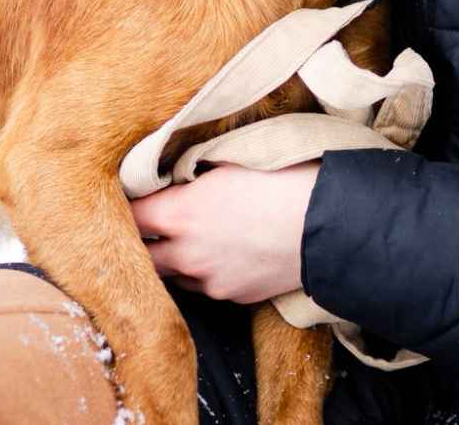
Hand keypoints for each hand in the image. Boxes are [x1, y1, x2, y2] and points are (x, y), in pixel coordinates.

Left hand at [129, 163, 319, 303]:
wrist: (331, 226)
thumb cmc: (284, 181)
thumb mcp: (229, 161)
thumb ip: (192, 173)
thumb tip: (177, 172)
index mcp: (179, 213)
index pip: (130, 215)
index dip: (128, 204)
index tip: (133, 196)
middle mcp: (186, 254)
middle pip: (142, 255)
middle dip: (145, 240)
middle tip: (153, 222)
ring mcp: (210, 281)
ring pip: (174, 274)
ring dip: (176, 258)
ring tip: (196, 237)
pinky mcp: (234, 297)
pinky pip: (208, 286)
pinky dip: (208, 272)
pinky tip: (228, 252)